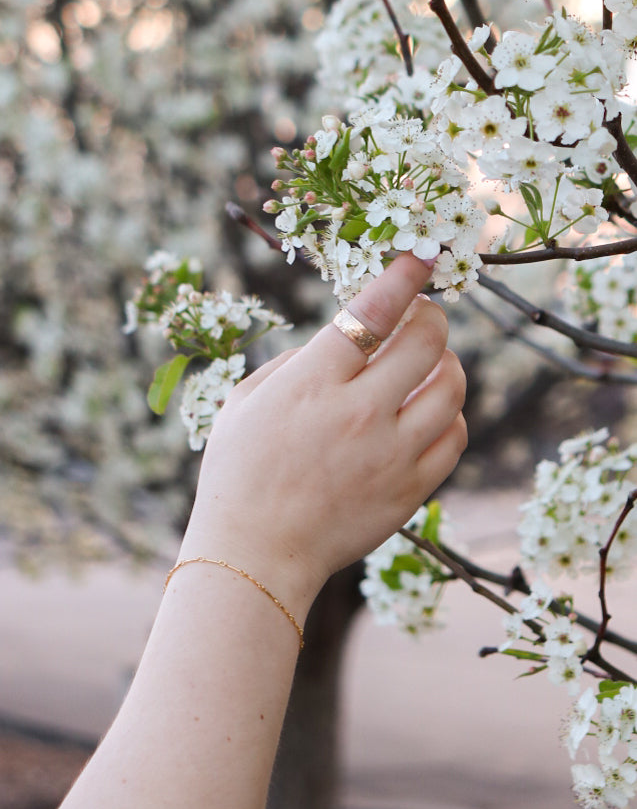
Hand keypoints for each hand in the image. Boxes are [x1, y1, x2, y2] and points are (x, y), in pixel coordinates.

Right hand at [180, 253, 466, 615]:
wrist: (254, 554)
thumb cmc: (239, 472)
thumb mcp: (248, 400)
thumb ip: (301, 360)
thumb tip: (348, 337)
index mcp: (312, 383)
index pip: (373, 310)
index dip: (405, 274)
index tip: (422, 254)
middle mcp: (359, 413)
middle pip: (428, 341)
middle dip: (431, 316)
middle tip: (420, 316)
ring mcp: (391, 454)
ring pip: (452, 387)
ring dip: (446, 363)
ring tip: (426, 366)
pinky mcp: (410, 490)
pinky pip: (455, 436)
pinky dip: (449, 414)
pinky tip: (428, 412)